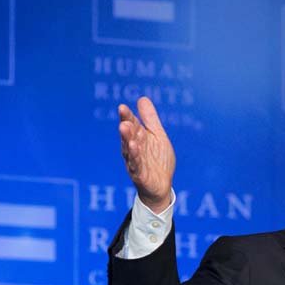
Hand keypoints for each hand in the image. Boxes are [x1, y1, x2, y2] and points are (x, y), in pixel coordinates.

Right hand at [118, 96, 175, 212]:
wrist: (161, 186)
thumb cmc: (157, 160)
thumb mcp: (157, 136)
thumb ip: (150, 120)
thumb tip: (142, 98)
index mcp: (138, 139)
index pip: (132, 125)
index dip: (127, 117)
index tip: (122, 107)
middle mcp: (133, 149)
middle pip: (128, 136)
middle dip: (126, 126)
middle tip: (122, 116)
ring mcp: (135, 163)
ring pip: (130, 150)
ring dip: (127, 139)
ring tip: (125, 128)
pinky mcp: (140, 176)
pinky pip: (137, 166)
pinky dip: (135, 157)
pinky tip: (134, 148)